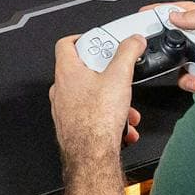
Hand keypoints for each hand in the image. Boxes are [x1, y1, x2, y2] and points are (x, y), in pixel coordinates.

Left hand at [51, 33, 146, 166]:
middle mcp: (61, 89)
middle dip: (107, 75)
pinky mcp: (71, 126)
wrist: (91, 156)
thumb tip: (133, 40)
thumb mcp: (119, 77)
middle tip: (119, 77)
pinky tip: (122, 126)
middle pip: (83, 71)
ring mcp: (64, 109)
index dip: (82, 39)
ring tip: (126, 108)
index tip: (98, 41)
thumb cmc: (96, 120)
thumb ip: (128, 53)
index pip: (66, 44)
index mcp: (67, 72)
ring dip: (111, 100)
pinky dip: (107, 117)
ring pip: (90, 96)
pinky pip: (91, 115)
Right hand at [141, 2, 194, 91]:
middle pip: (182, 38)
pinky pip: (191, 80)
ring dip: (186, 71)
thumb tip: (177, 15)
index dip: (166, 10)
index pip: (187, 11)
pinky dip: (192, 83)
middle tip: (165, 52)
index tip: (148, 13)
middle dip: (174, 47)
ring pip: (184, 62)